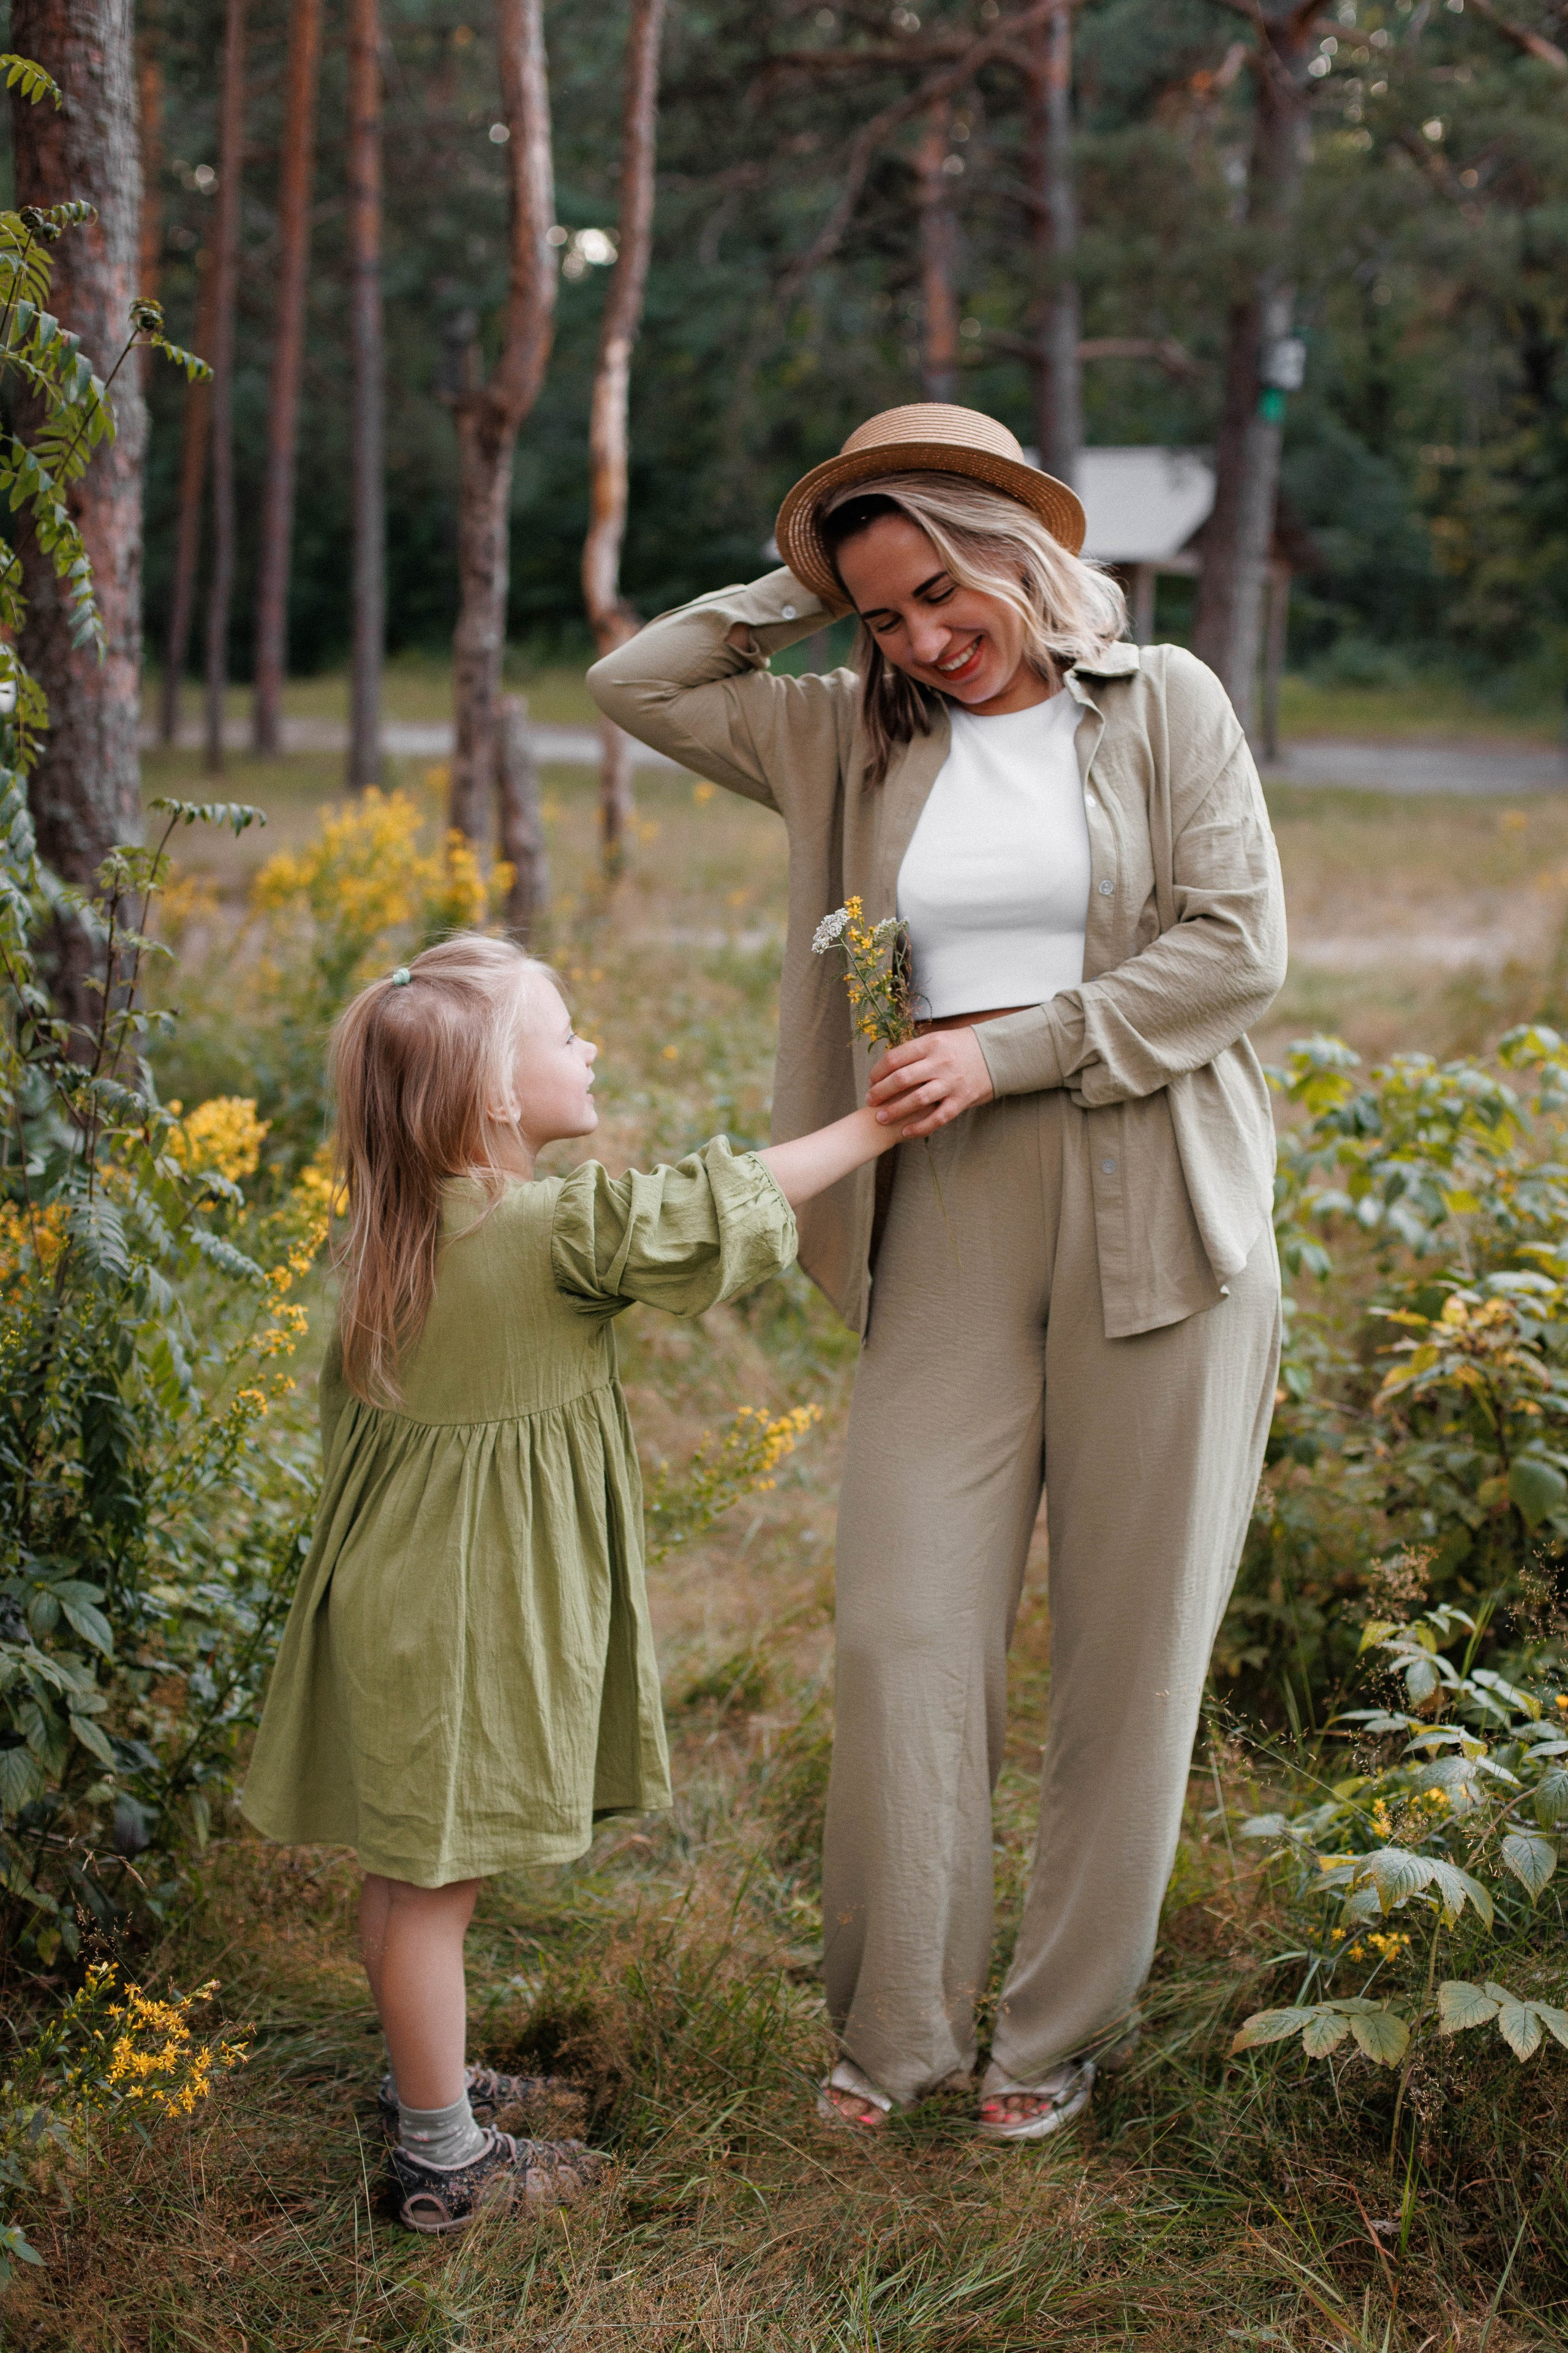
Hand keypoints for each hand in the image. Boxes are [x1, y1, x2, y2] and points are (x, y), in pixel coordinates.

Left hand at [867, 1027, 993, 1138]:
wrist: (997, 1054)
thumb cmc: (960, 1047)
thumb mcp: (937, 1040)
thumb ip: (914, 1052)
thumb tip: (886, 1067)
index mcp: (930, 1044)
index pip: (894, 1058)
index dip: (877, 1072)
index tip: (871, 1082)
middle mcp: (940, 1062)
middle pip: (901, 1079)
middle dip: (880, 1092)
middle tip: (870, 1101)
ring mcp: (952, 1082)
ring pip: (917, 1099)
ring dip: (895, 1110)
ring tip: (881, 1118)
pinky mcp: (962, 1099)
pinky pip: (937, 1117)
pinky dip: (920, 1127)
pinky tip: (905, 1132)